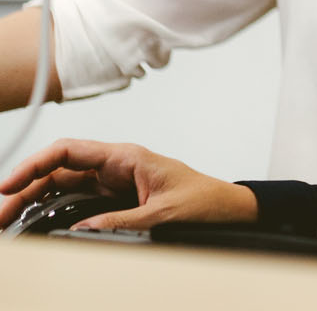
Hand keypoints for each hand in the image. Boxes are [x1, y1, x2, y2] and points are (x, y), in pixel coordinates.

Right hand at [0, 138, 256, 230]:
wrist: (229, 210)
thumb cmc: (205, 202)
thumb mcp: (163, 215)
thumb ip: (120, 222)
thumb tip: (79, 230)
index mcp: (126, 157)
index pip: (69, 151)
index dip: (34, 165)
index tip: (7, 185)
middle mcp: (115, 166)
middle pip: (58, 171)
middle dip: (25, 189)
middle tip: (0, 217)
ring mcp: (113, 183)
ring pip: (62, 187)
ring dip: (34, 202)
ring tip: (10, 223)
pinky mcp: (116, 199)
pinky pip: (76, 201)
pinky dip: (53, 211)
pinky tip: (36, 224)